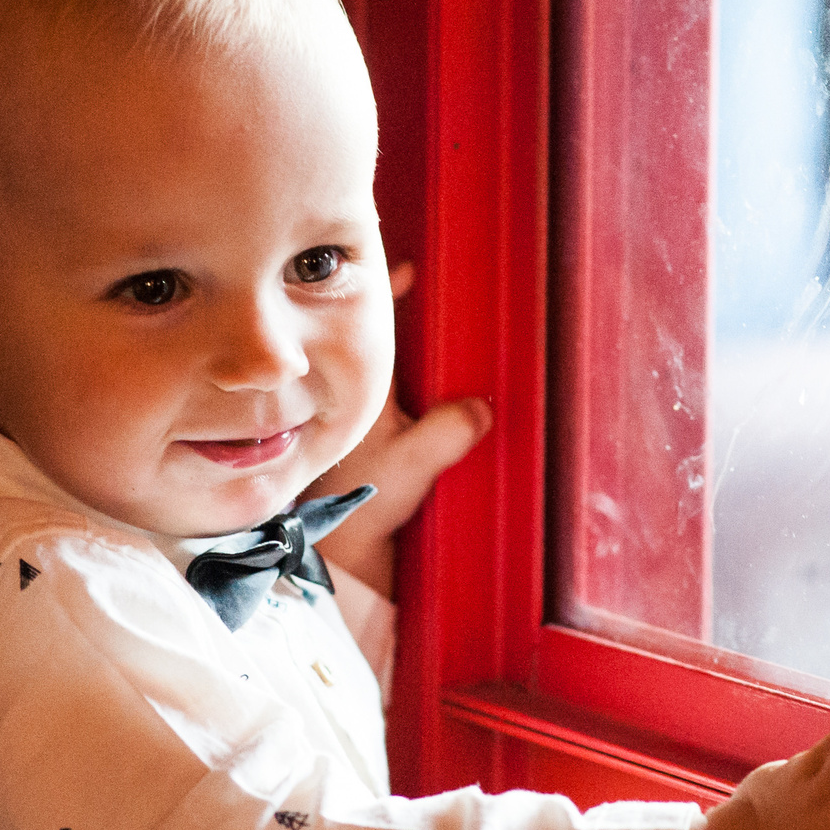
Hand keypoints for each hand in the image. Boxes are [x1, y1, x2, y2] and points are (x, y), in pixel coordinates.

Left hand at [309, 263, 493, 596]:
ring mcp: (378, 426)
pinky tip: (462, 401)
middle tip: (450, 304)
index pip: (373, 330)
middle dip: (420, 329)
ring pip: (405, 379)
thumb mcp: (409, 465)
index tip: (411, 272)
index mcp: (363, 392)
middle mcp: (366, 402)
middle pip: (394, 348)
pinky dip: (434, 402)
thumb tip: (481, 409)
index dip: (393, 297)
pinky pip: (416, 410)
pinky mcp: (392, 451)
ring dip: (430, 368)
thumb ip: (445, 434)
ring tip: (463, 348)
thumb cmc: (362, 504)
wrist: (348, 557)